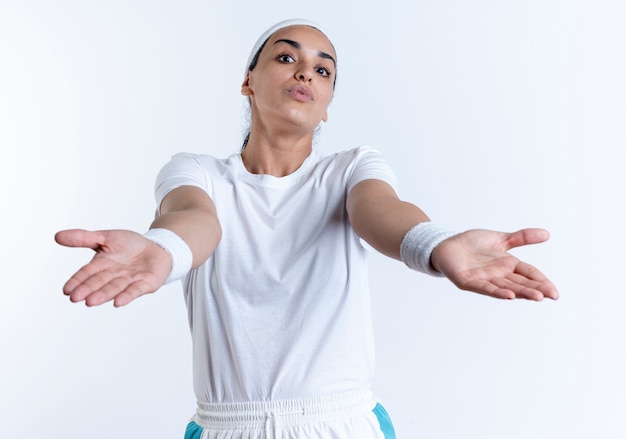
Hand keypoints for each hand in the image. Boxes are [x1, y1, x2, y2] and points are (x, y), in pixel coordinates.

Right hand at [55, 229, 171, 306]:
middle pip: (99, 282)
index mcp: (103, 264)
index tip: (66, 290)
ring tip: (91, 302)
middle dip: (88, 289)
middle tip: (75, 298)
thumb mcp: (106, 237)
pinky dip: (127, 296)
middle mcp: (114, 275)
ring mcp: (130, 280)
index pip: (88, 272)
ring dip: (103, 295)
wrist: (157, 247)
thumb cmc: (130, 245)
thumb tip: (57, 236)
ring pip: (114, 288)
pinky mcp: (146, 284)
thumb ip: (84, 238)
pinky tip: (118, 302)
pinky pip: (135, 290)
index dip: (77, 280)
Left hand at [431, 228, 558, 300]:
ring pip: (505, 287)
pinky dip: (496, 291)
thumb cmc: (472, 244)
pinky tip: (508, 295)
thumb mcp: (500, 239)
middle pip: (520, 283)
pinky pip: (483, 287)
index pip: (529, 273)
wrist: (447, 244)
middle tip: (551, 296)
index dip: (542, 282)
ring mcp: (483, 279)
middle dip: (535, 289)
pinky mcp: (467, 280)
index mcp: (508, 265)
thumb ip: (521, 238)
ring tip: (537, 297)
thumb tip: (546, 234)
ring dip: (520, 292)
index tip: (555, 292)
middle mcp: (498, 274)